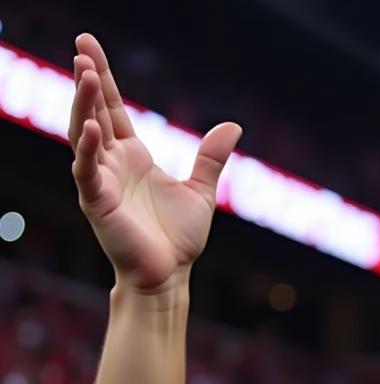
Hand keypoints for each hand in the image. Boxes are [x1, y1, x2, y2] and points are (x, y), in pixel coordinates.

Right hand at [69, 34, 240, 293]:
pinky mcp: (96, 203)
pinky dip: (87, 149)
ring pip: (84, 134)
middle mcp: (112, 164)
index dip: (102, 78)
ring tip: (83, 74)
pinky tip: (92, 127)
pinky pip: (87, 170)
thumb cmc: (179, 239)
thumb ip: (211, 158)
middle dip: (87, 80)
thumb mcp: (201, 191)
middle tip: (81, 45)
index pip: (113, 108)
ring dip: (82, 104)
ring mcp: (101, 181)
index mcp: (132, 157)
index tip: (88, 45)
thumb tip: (234, 125)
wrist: (170, 276)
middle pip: (94, 111)